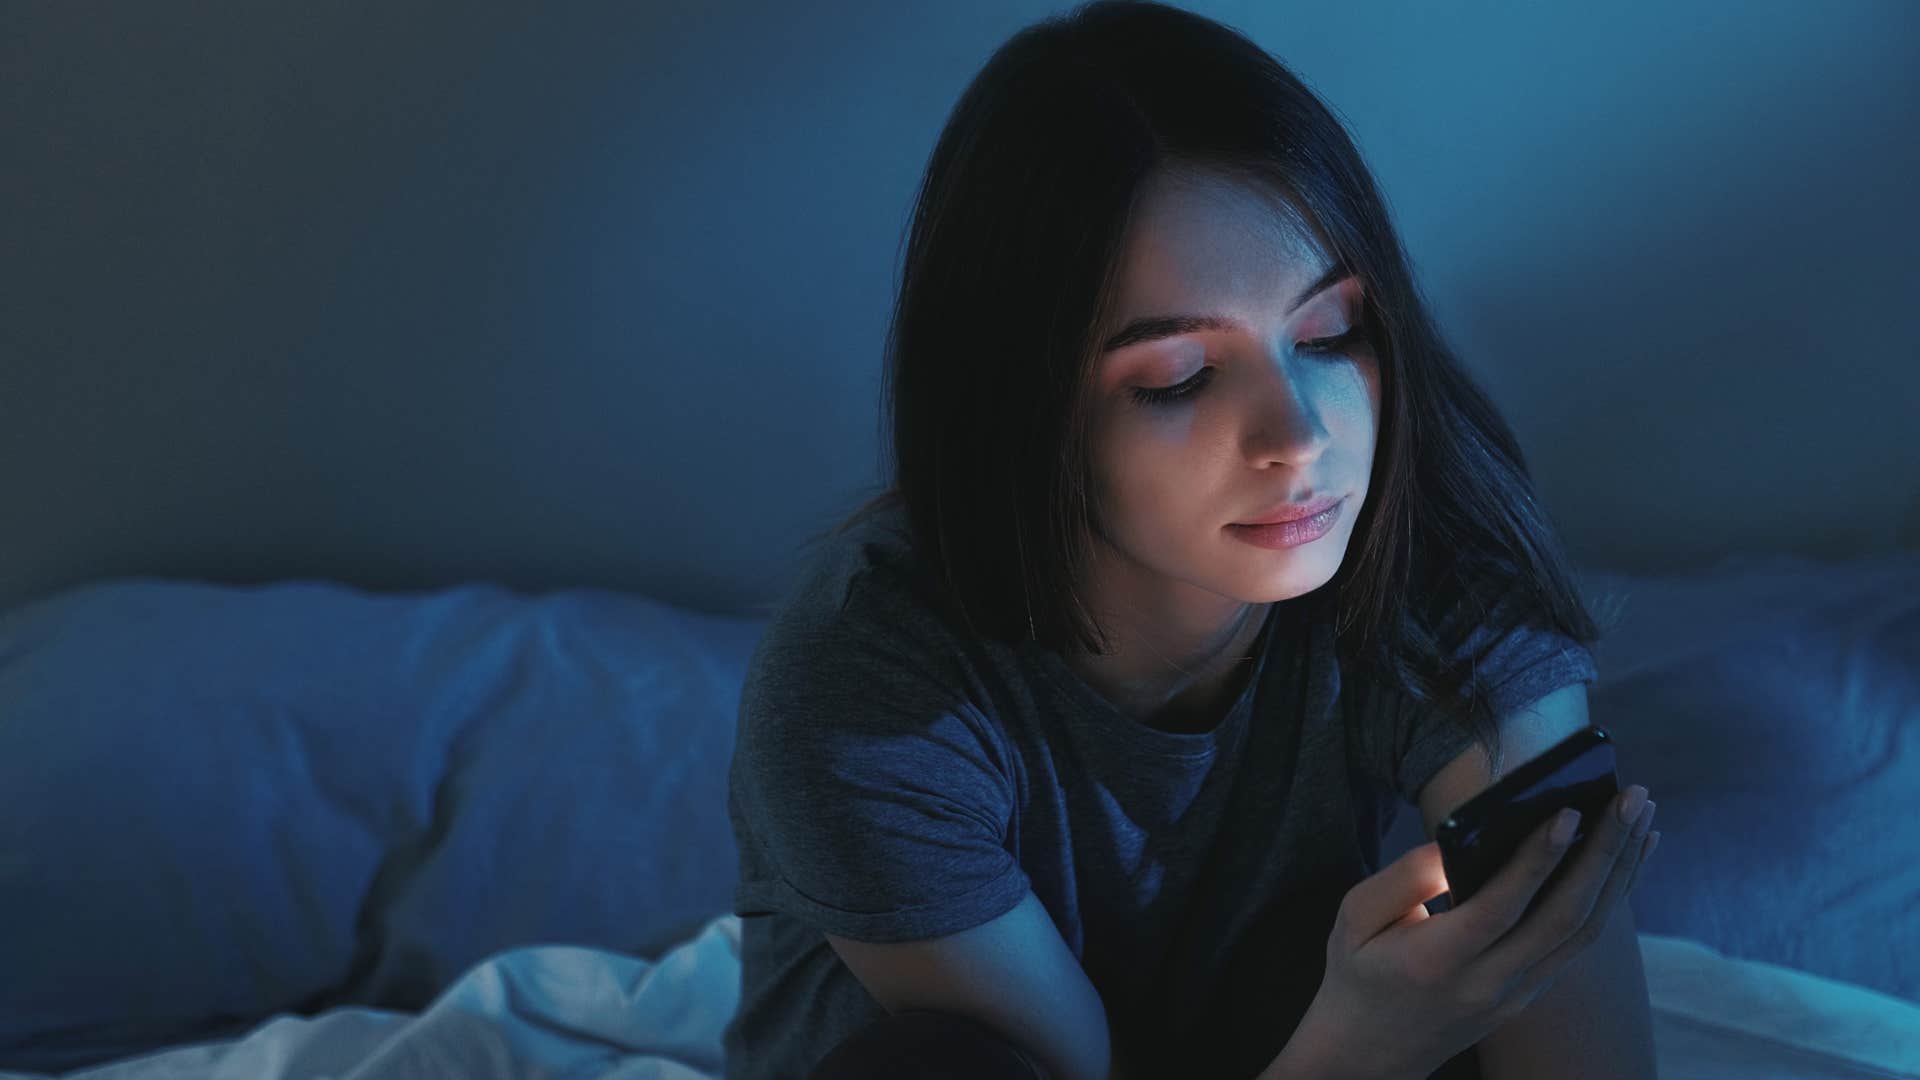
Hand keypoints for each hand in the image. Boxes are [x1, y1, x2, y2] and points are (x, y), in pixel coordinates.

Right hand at [1288, 785, 1658, 1079]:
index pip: (1501, 908)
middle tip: (1632, 796)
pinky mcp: (1530, 995)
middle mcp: (1487, 983)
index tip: (1569, 812)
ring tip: (1642, 816)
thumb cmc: (1358, 973)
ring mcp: (1516, 994)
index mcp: (1435, 961)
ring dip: (1620, 871)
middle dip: (1605, 851)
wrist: (1371, 1052)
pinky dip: (1609, 898)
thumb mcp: (1354, 919)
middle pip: (1563, 916)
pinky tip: (1625, 860)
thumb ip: (1403, 878)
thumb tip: (1455, 845)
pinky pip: (1579, 943)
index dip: (1538, 860)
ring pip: (1584, 931)